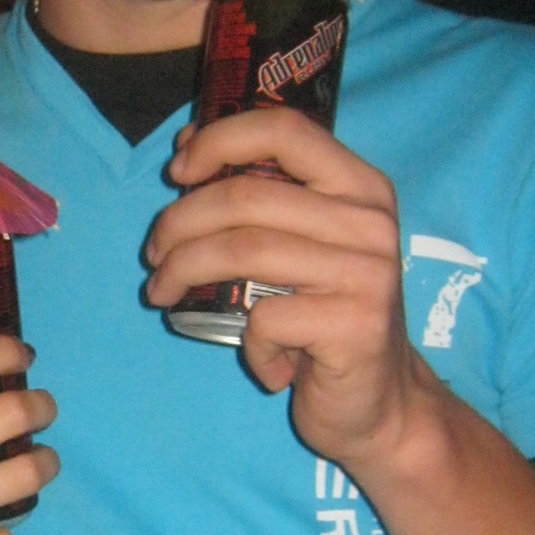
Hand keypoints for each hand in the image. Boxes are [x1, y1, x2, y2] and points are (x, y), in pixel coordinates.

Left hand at [145, 107, 427, 471]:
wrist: (381, 403)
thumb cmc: (326, 316)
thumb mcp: (301, 245)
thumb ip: (259, 195)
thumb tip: (187, 144)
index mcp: (360, 186)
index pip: (283, 131)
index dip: (218, 141)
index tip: (177, 173)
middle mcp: (369, 222)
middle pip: (245, 198)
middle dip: (178, 223)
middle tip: (154, 255)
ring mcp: (367, 273)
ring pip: (244, 251)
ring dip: (184, 272)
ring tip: (163, 294)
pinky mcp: (355, 326)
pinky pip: (263, 319)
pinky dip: (246, 343)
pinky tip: (262, 359)